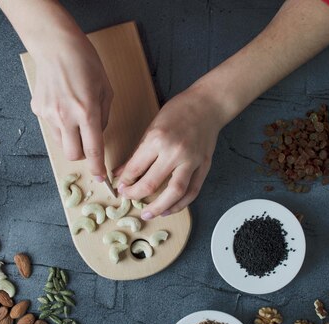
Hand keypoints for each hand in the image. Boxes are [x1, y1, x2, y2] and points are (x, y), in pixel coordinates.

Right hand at [30, 34, 112, 179]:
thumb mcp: (106, 90)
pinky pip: (51, 127)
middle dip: (82, 155)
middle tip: (87, 144)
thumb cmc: (85, 63)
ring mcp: (49, 114)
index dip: (98, 168)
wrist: (56, 46)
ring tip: (74, 118)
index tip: (102, 178)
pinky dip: (59, 124)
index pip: (93, 150)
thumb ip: (103, 117)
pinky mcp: (38, 109)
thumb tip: (97, 135)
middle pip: (72, 155)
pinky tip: (62, 105)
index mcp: (86, 112)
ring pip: (61, 143)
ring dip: (70, 139)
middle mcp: (65, 117)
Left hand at [115, 86, 221, 218]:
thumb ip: (137, 154)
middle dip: (136, 195)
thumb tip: (121, 173)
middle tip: (128, 198)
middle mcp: (175, 152)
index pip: (135, 168)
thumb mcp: (151, 128)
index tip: (121, 187)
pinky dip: (180, 204)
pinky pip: (192, 191)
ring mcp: (192, 161)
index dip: (125, 181)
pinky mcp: (204, 166)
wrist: (208, 104)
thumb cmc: (178, 111)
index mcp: (157, 139)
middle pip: (151, 184)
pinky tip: (169, 209)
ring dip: (159, 207)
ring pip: (174, 193)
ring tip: (148, 214)